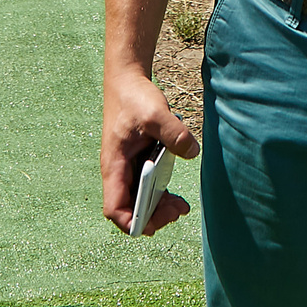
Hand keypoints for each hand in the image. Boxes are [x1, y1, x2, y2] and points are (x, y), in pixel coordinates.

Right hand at [101, 66, 198, 236]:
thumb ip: (174, 132)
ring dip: (158, 209)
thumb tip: (192, 151)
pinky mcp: (138, 163)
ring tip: (181, 208)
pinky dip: (161, 197)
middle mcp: (118, 172)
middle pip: (129, 209)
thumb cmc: (134, 98)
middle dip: (151, 217)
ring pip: (139, 201)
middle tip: (176, 213)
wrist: (127, 81)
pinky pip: (147, 189)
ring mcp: (128, 169)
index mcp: (115, 165)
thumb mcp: (155, 112)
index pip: (114, 206)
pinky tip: (178, 200)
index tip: (152, 225)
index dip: (130, 221)